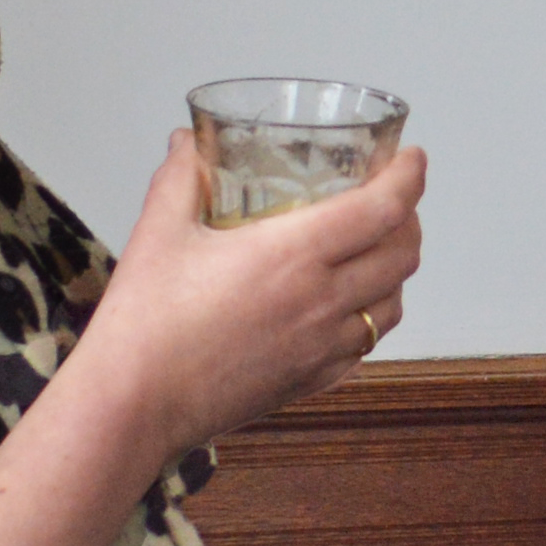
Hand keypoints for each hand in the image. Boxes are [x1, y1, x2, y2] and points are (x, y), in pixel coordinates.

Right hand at [72, 136, 423, 475]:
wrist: (135, 404)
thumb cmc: (146, 319)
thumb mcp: (159, 231)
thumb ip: (181, 177)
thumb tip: (187, 142)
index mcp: (295, 254)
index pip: (385, 207)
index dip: (409, 176)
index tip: (410, 157)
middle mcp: (323, 301)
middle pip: (404, 254)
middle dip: (409, 218)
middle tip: (388, 198)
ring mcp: (323, 347)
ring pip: (393, 304)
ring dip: (394, 270)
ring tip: (372, 250)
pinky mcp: (312, 381)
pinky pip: (364, 346)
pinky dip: (369, 317)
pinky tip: (344, 307)